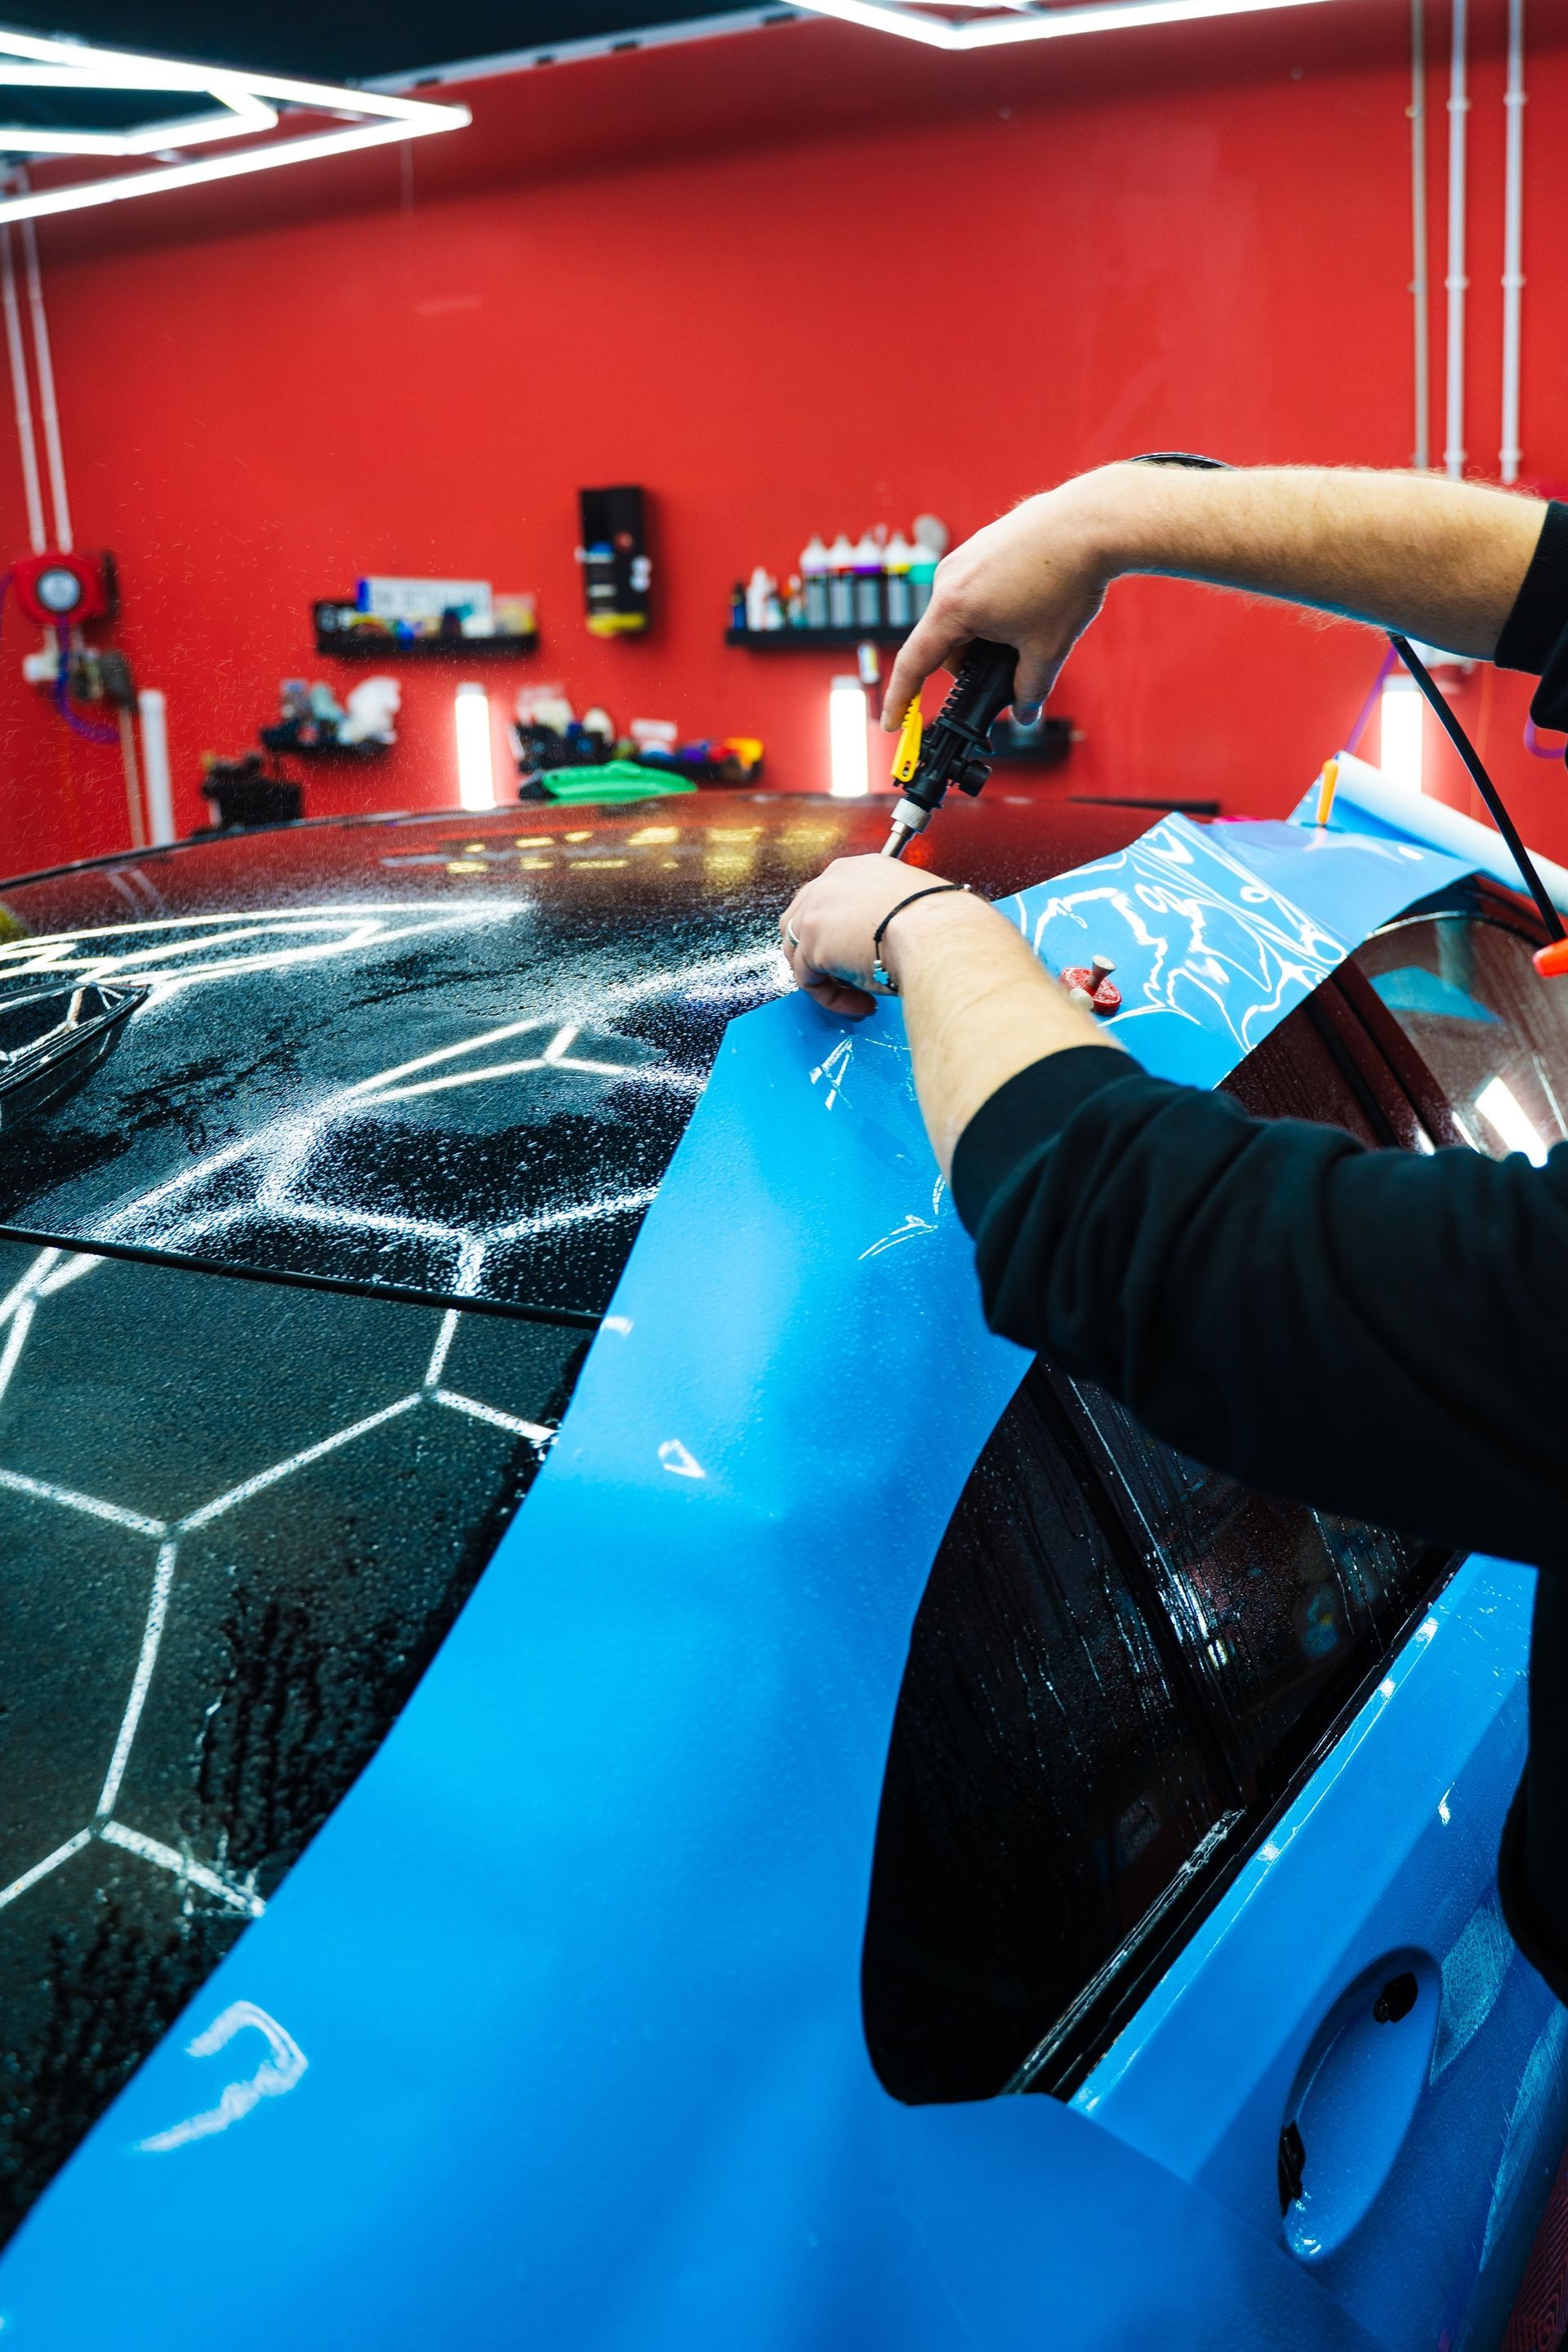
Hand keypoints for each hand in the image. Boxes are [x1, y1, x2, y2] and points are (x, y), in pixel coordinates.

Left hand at [780, 855, 980, 1019]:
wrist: (937, 933)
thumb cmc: (938, 925)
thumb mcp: (908, 906)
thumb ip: (885, 915)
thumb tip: (882, 940)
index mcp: (855, 869)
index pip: (827, 901)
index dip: (837, 935)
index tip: (859, 956)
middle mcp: (829, 882)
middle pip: (801, 923)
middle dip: (820, 956)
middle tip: (850, 979)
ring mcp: (815, 910)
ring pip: (801, 954)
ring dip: (829, 981)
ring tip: (862, 996)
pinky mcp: (811, 943)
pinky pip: (809, 981)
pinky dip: (831, 999)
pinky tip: (862, 1004)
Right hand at [882, 466, 1137, 729]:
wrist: (1093, 521)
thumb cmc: (1067, 579)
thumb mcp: (1047, 648)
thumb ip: (1030, 690)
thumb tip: (1024, 713)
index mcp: (953, 607)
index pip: (915, 663)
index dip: (900, 699)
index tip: (889, 723)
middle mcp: (949, 578)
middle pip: (946, 642)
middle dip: (973, 665)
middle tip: (1013, 671)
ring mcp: (965, 557)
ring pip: (963, 616)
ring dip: (986, 635)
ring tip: (1031, 629)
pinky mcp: (983, 545)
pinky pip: (977, 589)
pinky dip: (995, 609)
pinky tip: (1033, 602)